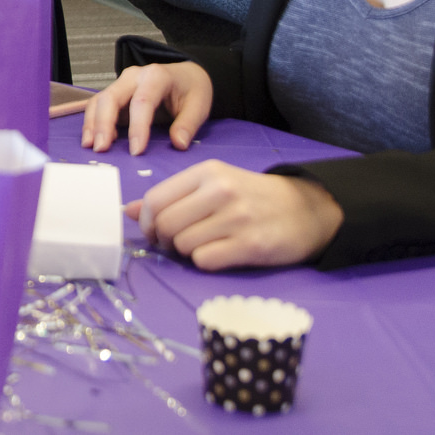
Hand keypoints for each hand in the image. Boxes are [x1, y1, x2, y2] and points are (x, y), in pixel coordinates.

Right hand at [81, 62, 212, 154]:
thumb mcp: (199, 105)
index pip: (142, 101)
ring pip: (99, 100)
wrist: (186, 75)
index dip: (137, 127)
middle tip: (102, 149)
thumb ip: (188, 124)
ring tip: (91, 146)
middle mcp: (134, 76)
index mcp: (156, 76)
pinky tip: (94, 140)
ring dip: (92, 124)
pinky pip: (98, 106)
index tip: (137, 151)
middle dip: (104, 124)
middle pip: (111, 97)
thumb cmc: (191, 89)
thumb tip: (178, 144)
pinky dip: (92, 122)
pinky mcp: (116, 94)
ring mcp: (122, 84)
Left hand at [129, 161, 342, 270]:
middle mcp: (220, 191)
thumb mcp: (213, 185)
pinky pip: (205, 261)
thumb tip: (127, 211)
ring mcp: (237, 218)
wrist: (306, 209)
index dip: (145, 221)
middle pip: (164, 224)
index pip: (155, 199)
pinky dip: (204, 263)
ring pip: (182, 244)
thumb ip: (172, 196)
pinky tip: (218, 254)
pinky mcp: (251, 245)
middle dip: (162, 240)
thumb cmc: (252, 197)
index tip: (153, 231)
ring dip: (184, 252)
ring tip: (201, 246)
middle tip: (174, 244)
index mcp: (206, 172)